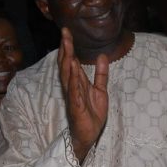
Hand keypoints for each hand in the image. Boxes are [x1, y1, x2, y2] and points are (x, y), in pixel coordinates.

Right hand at [57, 27, 108, 161]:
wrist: (90, 135)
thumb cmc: (92, 114)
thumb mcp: (100, 90)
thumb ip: (101, 74)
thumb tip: (102, 56)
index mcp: (78, 82)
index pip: (71, 61)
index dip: (68, 46)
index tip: (67, 31)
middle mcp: (72, 87)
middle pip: (66, 65)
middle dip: (65, 49)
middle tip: (64, 32)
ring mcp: (73, 96)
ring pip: (67, 76)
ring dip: (67, 61)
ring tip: (67, 46)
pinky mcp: (76, 107)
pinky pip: (74, 91)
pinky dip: (73, 80)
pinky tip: (73, 69)